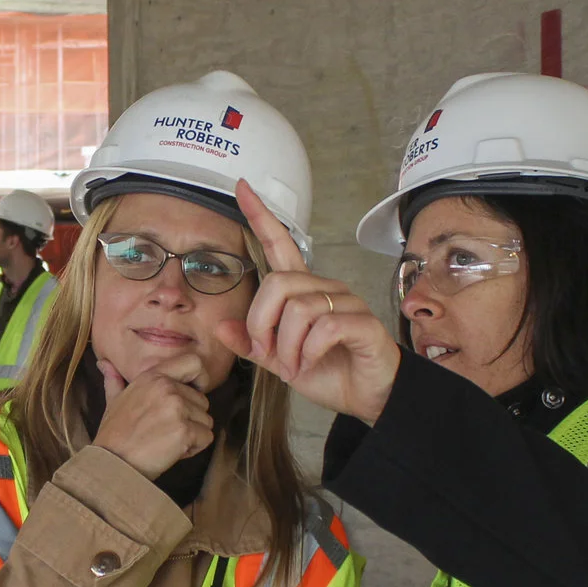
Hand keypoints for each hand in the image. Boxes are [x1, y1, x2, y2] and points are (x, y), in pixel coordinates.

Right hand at [91, 350, 214, 477]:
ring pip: (206, 420)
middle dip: (190, 419)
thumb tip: (103, 363)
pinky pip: (206, 437)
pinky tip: (172, 451)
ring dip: (192, 435)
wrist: (113, 463)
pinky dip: (194, 448)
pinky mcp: (185, 430)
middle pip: (203, 401)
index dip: (201, 378)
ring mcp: (177, 408)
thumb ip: (115, 380)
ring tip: (167, 441)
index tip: (194, 393)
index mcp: (153, 377)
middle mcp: (167, 388)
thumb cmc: (114, 435)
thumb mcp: (113, 401)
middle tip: (166, 431)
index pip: (194, 363)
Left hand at [213, 180, 400, 424]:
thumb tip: (220, 327)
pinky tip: (311, 363)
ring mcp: (346, 303)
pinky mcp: (363, 323)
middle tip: (267, 354)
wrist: (367, 397)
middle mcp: (325, 288)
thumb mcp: (280, 360)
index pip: (281, 244)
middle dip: (262, 323)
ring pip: (299, 309)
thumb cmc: (329, 371)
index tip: (242, 188)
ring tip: (294, 367)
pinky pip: (325, 327)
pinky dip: (309, 351)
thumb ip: (252, 344)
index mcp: (303, 290)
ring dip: (287, 346)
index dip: (261, 216)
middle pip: (278, 283)